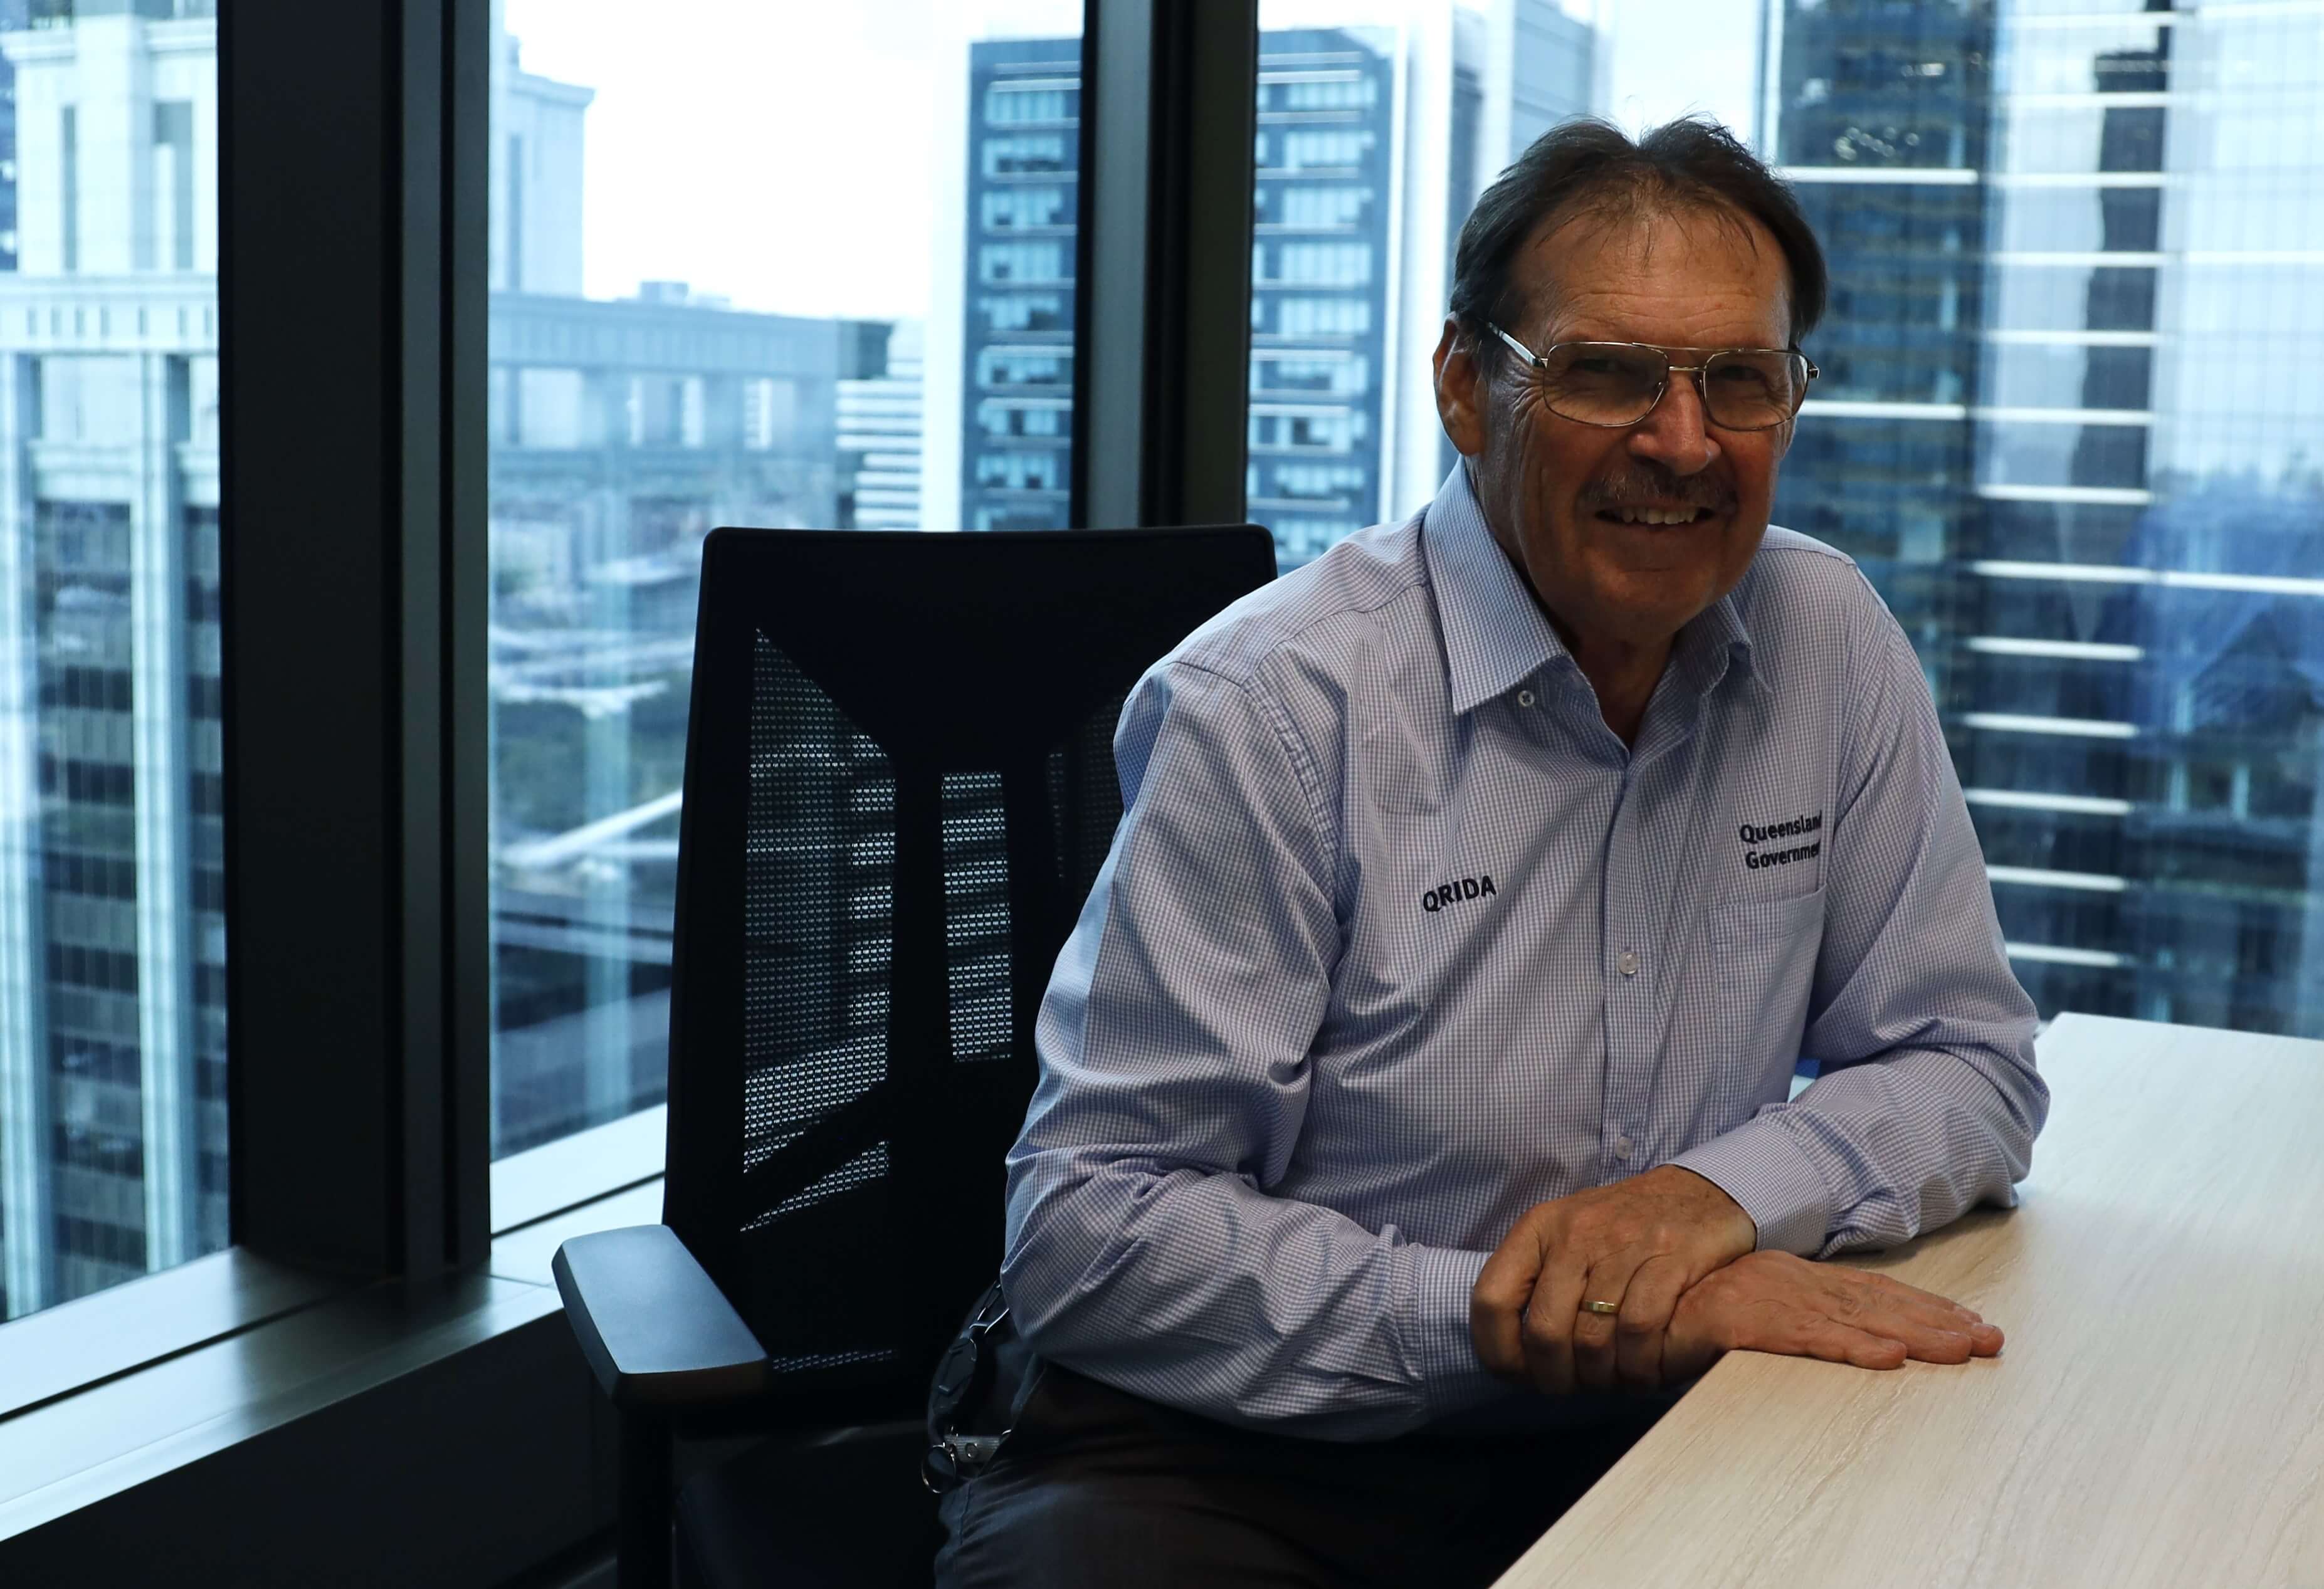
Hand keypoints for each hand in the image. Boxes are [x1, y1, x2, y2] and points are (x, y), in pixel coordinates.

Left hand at [1471, 1166, 1758, 1395]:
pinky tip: (1645, 1372)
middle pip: (1545, 1331)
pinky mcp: (1671, 1256)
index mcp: (1539, 1228)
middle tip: (1575, 1387)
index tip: (1517, 1375)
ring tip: (1612, 1381)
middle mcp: (1575, 1233)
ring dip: (1601, 1377)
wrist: (1696, 1192)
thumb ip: (1536, 1283)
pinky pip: (1640, 1329)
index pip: (1491, 1299)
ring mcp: (1624, 1243)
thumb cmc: (1622, 1227)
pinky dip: (1639, 1365)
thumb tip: (1512, 1355)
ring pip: (1593, 1338)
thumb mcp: (1566, 1237)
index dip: (1498, 1350)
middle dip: (1556, 1377)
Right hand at [1662, 1250, 2004, 1381]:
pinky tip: (1887, 1357)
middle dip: (1934, 1321)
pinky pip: (1801, 1336)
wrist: (1604, 1293)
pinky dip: (1847, 1345)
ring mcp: (1760, 1296)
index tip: (1968, 1324)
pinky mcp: (1734, 1318)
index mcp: (1784, 1280)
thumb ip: (1773, 1324)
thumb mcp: (1731, 1316)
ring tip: (1961, 1350)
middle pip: (1873, 1303)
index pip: (1866, 1295)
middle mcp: (1781, 1281)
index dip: (1919, 1309)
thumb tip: (1817, 1337)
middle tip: (1990, 1339)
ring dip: (1911, 1333)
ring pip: (1852, 1318)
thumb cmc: (1664, 1310)